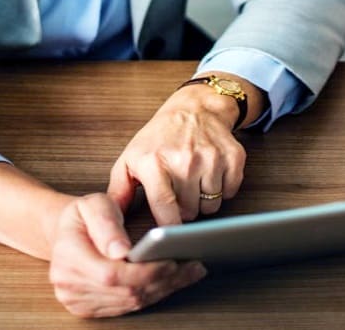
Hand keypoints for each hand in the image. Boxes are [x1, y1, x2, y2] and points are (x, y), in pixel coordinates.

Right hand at [48, 193, 206, 317]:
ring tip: (190, 271)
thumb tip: (121, 250)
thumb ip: (107, 224)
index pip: (112, 274)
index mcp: (68, 257)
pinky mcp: (89, 308)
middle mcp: (69, 285)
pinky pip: (127, 306)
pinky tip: (172, 280)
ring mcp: (78, 300)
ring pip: (130, 302)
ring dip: (164, 288)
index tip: (172, 262)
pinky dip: (153, 294)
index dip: (145, 272)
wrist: (64, 232)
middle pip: (125, 292)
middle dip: (164, 280)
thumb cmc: (82, 215)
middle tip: (193, 265)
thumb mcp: (92, 204)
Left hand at [108, 74, 256, 224]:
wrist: (194, 109)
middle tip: (179, 191)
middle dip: (185, 209)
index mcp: (155, 162)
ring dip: (204, 200)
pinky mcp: (233, 157)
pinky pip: (230, 192)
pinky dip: (222, 189)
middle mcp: (185, 159)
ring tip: (194, 182)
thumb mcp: (130, 159)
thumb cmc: (160, 137)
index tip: (168, 234)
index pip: (165, 208)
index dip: (168, 228)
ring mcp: (211, 158)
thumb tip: (111, 219)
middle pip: (190, 212)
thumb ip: (119, 191)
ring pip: (212, 206)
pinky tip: (211, 174)